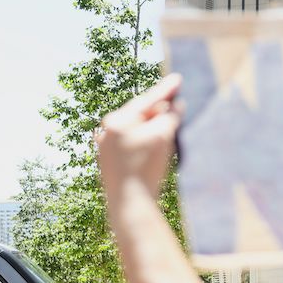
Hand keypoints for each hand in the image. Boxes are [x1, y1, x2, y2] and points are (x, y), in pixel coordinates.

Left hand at [94, 74, 181, 203]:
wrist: (130, 204)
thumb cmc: (146, 168)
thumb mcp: (164, 135)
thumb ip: (170, 115)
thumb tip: (172, 106)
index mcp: (116, 120)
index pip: (146, 100)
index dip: (165, 90)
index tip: (177, 79)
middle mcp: (106, 132)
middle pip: (139, 115)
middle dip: (158, 110)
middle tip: (177, 100)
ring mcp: (105, 148)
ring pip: (134, 130)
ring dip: (151, 127)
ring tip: (169, 124)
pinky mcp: (109, 163)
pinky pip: (129, 144)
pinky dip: (143, 142)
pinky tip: (155, 145)